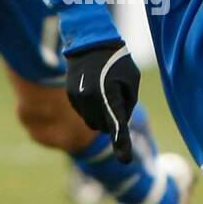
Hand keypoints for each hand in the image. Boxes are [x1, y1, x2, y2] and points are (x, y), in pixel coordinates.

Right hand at [65, 41, 139, 162]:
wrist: (89, 42)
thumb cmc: (117, 61)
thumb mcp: (131, 80)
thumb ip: (127, 104)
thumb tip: (118, 123)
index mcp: (110, 95)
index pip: (118, 125)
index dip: (122, 144)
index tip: (125, 161)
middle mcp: (92, 100)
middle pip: (104, 127)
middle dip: (111, 120)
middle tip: (116, 96)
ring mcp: (79, 100)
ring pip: (92, 122)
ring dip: (100, 115)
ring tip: (104, 90)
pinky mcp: (71, 97)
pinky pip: (84, 113)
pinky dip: (90, 107)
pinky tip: (93, 88)